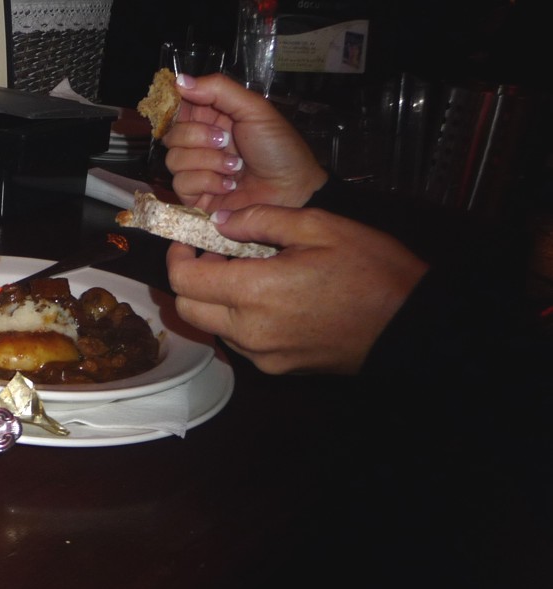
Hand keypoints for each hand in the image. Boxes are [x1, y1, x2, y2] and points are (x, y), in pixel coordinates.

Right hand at [161, 73, 327, 213]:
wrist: (292, 189)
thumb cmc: (279, 148)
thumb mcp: (254, 109)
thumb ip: (218, 89)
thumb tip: (180, 80)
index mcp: (213, 118)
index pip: (179, 106)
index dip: (178, 107)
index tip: (190, 108)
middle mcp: (201, 142)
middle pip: (172, 134)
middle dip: (199, 137)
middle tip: (226, 141)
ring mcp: (197, 170)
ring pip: (174, 159)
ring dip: (208, 162)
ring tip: (235, 167)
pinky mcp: (195, 195)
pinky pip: (181, 184)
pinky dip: (207, 183)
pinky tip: (229, 185)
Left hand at [166, 204, 427, 374]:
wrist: (411, 326)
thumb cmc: (372, 271)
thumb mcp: (319, 226)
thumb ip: (261, 220)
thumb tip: (219, 221)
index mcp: (256, 291)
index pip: (184, 280)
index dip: (178, 256)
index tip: (189, 240)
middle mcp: (250, 331)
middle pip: (188, 310)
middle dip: (190, 280)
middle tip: (214, 255)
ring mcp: (263, 355)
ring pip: (213, 328)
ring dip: (216, 301)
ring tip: (248, 273)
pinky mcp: (278, 368)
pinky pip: (240, 343)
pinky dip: (239, 320)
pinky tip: (269, 299)